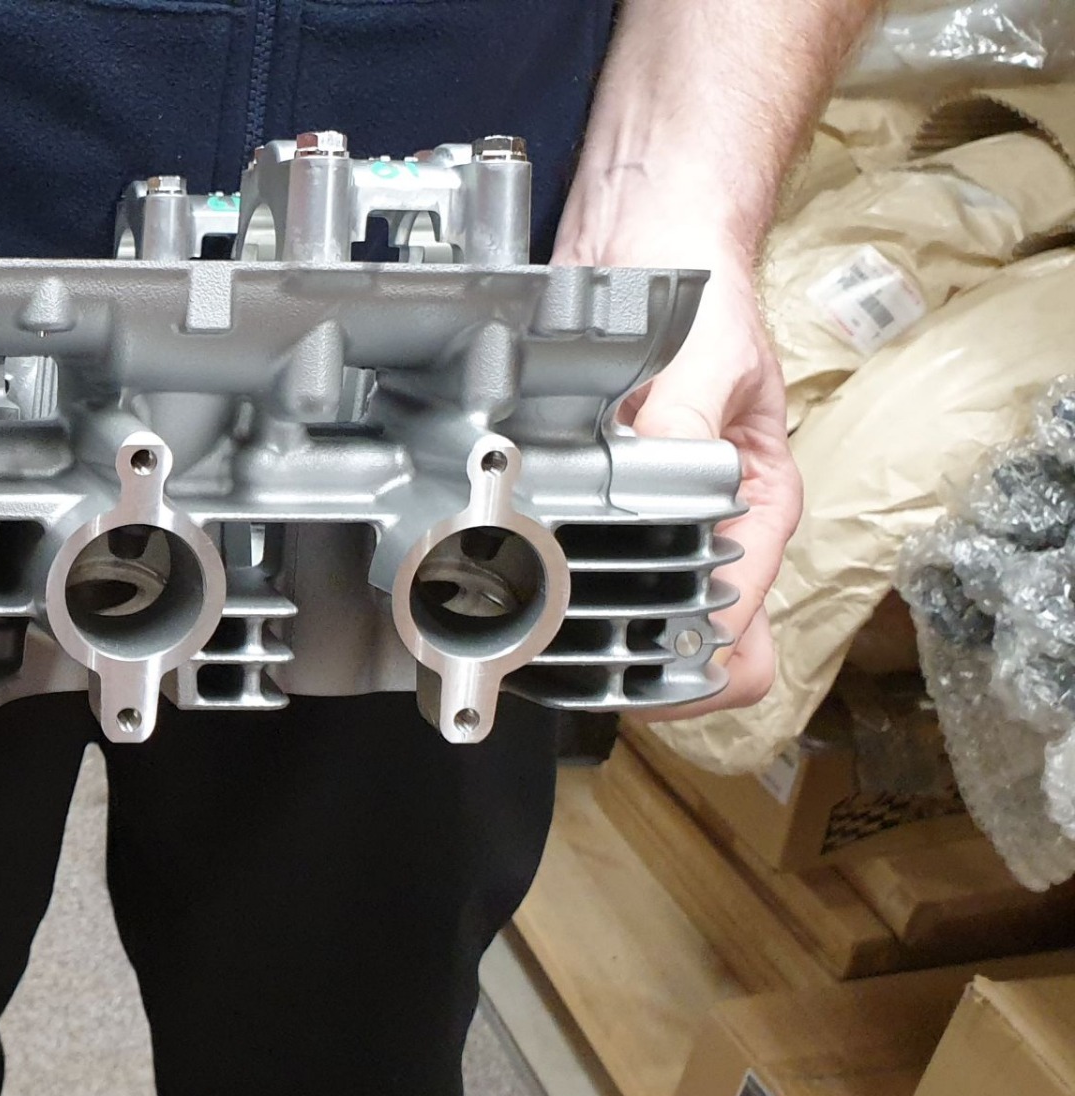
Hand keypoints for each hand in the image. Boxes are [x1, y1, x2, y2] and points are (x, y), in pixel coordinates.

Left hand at [559, 238, 802, 716]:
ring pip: (631, 613)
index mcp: (752, 509)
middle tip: (568, 664)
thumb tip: (669, 493)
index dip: (693, 678)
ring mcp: (656, 513)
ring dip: (591, 627)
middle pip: (685, 648)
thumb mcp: (706, 368)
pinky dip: (556, 575)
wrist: (653, 240)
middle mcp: (707, 525)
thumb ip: (683, 436)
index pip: (744, 641)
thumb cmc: (705, 299)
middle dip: (635, 667)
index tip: (639, 677)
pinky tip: (519, 569)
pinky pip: (584, 561)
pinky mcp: (606, 493)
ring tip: (537, 624)